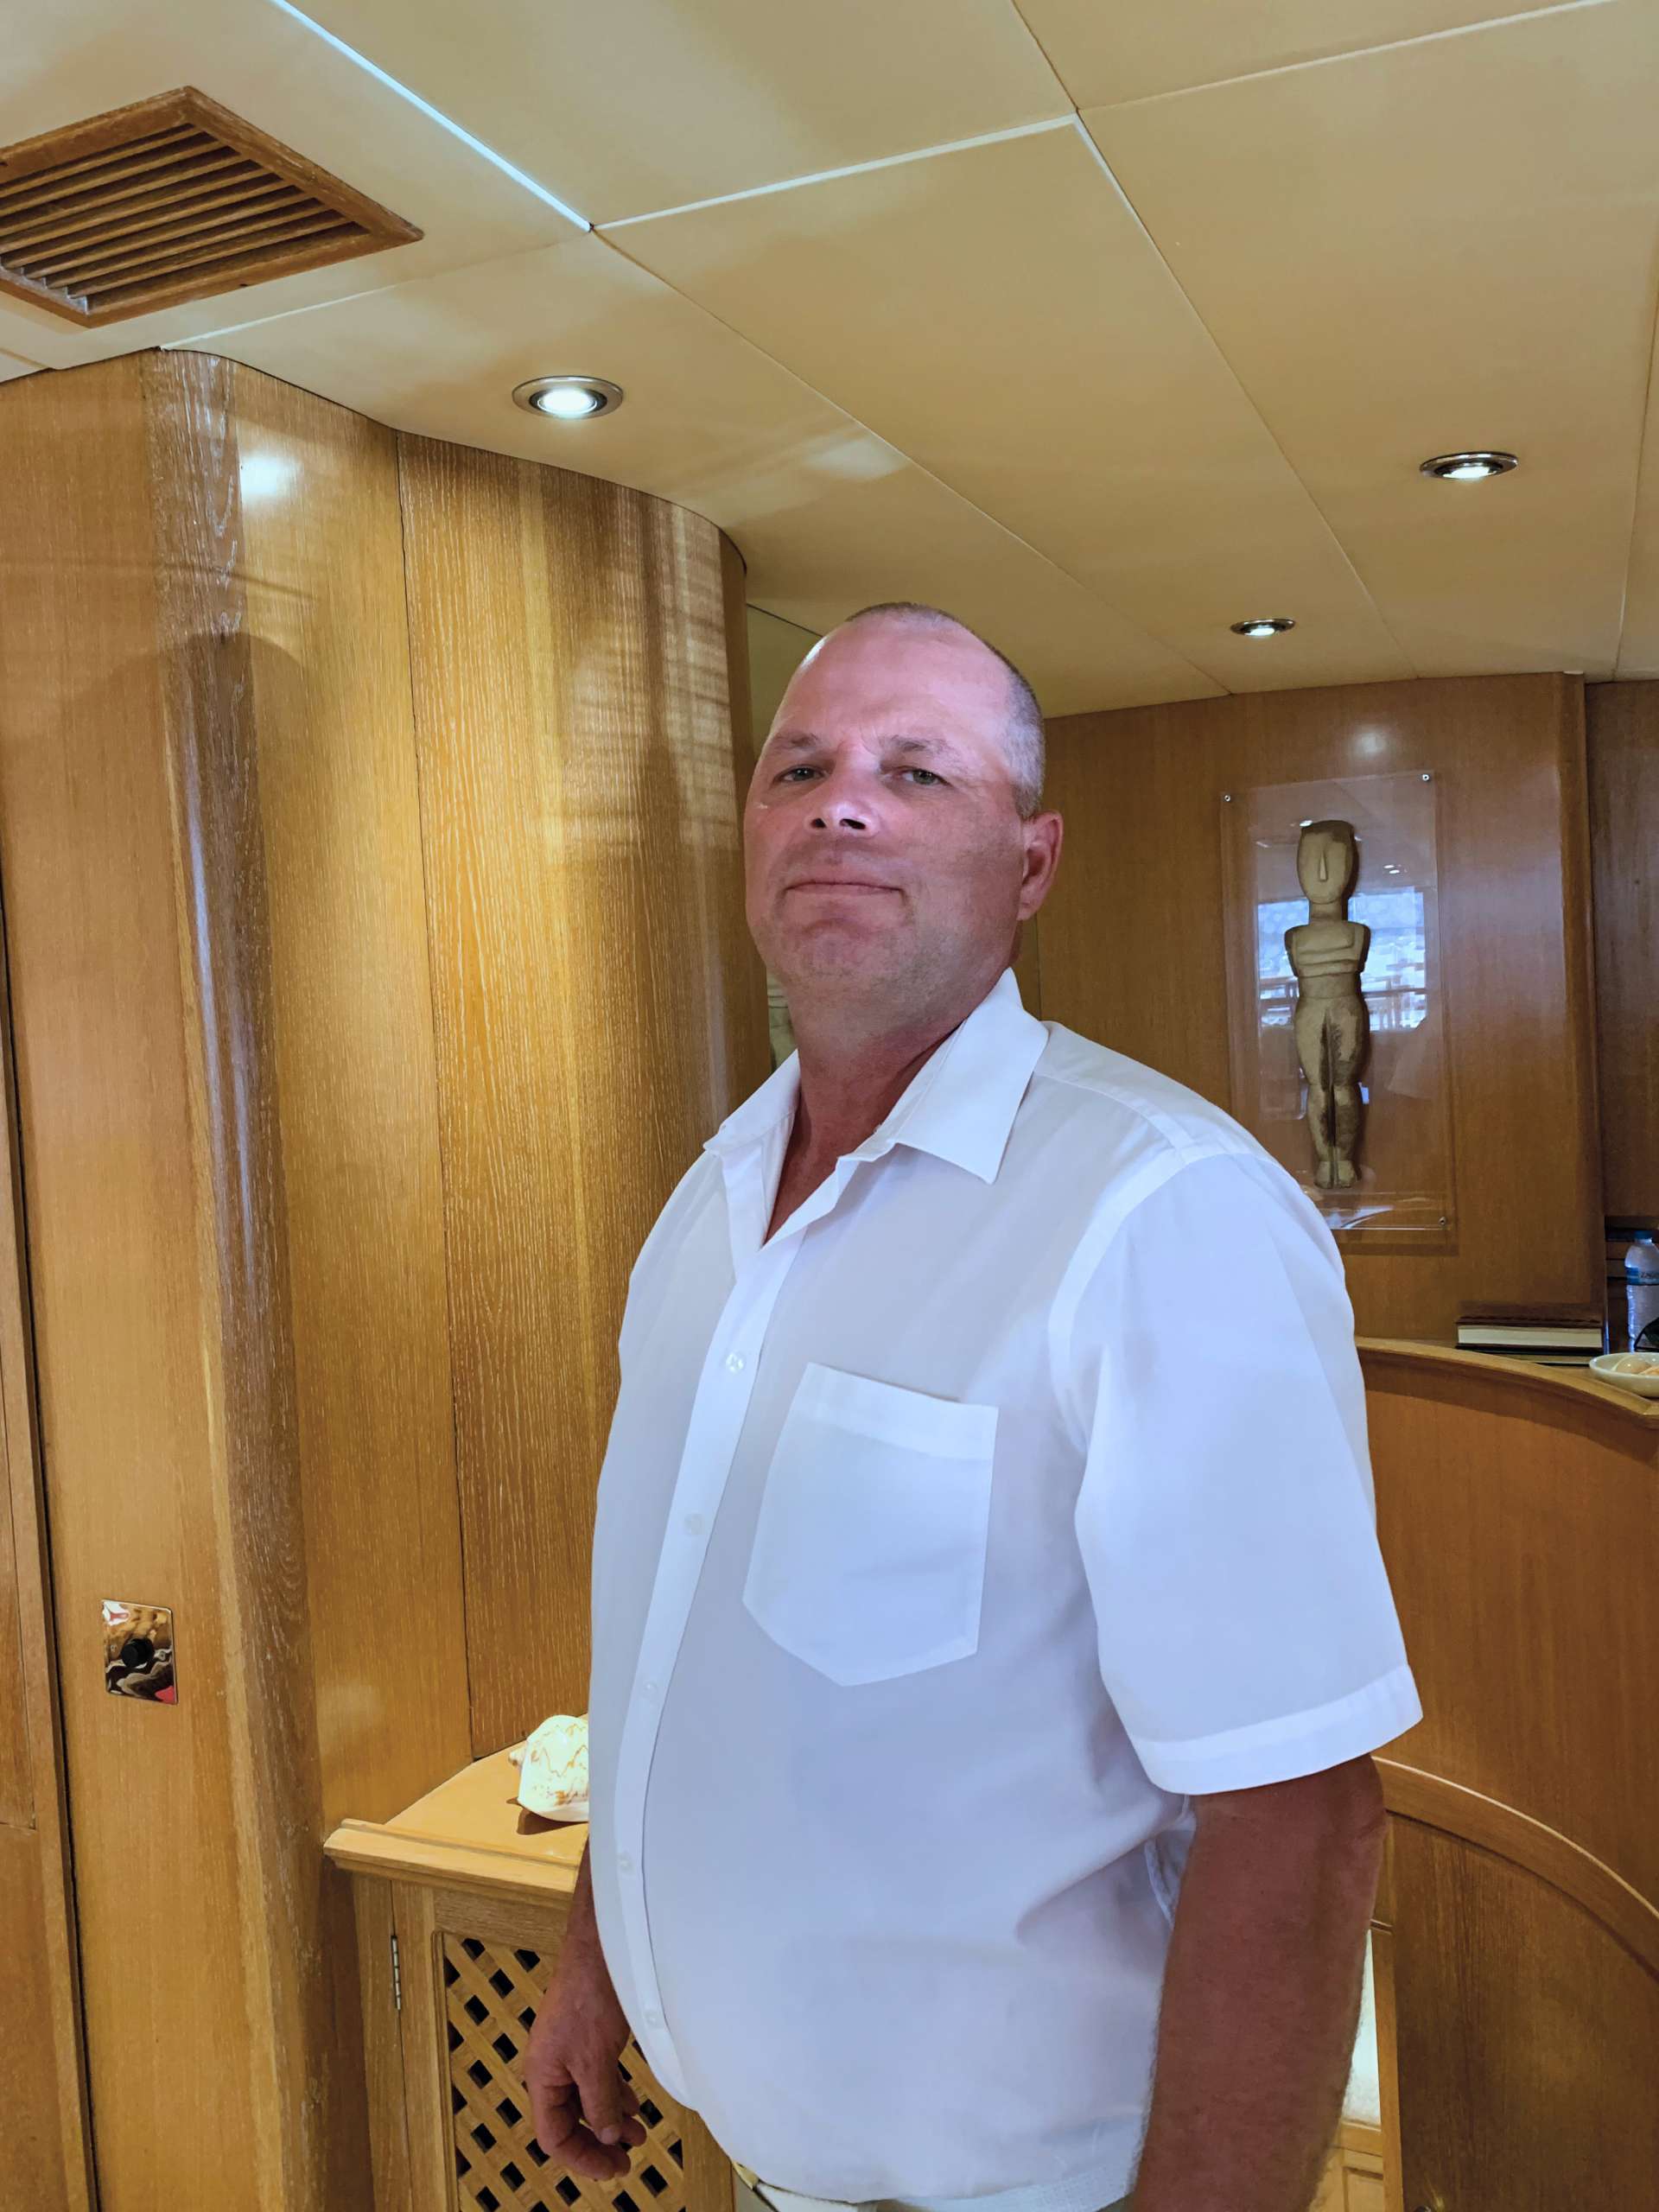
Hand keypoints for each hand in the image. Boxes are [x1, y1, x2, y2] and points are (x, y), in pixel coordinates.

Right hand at [524, 1951, 650, 2179]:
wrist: (599, 1949)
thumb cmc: (588, 1995)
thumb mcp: (595, 2059)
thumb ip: (600, 2102)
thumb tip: (606, 2137)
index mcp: (542, 2077)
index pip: (554, 2136)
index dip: (581, 2157)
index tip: (611, 2168)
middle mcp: (551, 2069)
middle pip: (570, 2122)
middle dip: (598, 2142)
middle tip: (626, 2159)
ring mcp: (569, 2053)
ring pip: (587, 2101)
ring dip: (611, 2120)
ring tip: (638, 2134)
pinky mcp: (586, 2040)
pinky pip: (597, 2080)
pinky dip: (615, 2096)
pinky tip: (632, 2105)